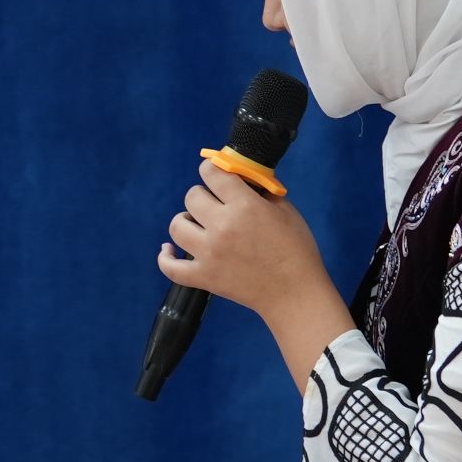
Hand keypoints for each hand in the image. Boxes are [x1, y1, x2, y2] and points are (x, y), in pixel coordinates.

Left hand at [159, 161, 356, 389]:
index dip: (211, 169)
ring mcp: (209, 253)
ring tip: (198, 225)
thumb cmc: (296, 249)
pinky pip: (170, 267)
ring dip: (186, 221)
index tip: (214, 173)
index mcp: (244, 206)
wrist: (294, 292)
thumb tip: (241, 176)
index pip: (212, 173)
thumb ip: (260, 190)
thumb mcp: (285, 209)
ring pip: (177, 226)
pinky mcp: (203, 277)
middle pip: (192, 197)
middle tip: (215, 204)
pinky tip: (169, 249)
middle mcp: (222, 227)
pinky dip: (165, 257)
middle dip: (203, 195)